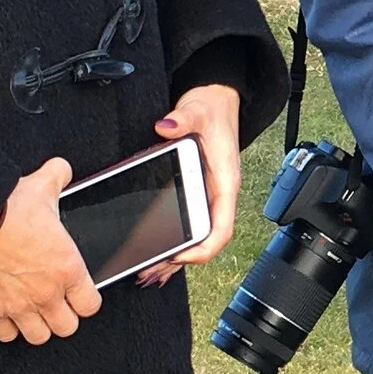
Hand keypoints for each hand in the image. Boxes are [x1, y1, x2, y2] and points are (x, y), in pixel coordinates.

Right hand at [0, 158, 102, 344]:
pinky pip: (6, 336)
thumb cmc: (5, 206)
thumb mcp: (40, 187)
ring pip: (39, 337)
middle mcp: (47, 294)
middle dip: (62, 316)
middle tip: (53, 302)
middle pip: (67, 327)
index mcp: (67, 268)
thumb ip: (57, 178)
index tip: (76, 293)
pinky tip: (5, 312)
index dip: (84, 300)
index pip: (90, 305)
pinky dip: (7, 328)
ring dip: (36, 325)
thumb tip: (61, 169)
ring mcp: (18, 307)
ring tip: (31, 310)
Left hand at [139, 82, 242, 284]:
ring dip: (171, 257)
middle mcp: (216, 196)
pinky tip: (152, 253)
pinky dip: (168, 241)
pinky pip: (183, 224)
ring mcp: (204, 197)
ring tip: (147, 274)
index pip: (222, 228)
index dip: (204, 248)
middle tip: (151, 272)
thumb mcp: (198, 110)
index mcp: (225, 183)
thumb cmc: (212, 109)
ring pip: (192, 237)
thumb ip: (183, 118)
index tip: (180, 256)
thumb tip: (166, 126)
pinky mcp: (192, 192)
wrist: (215, 99)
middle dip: (179, 261)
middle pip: (203, 240)